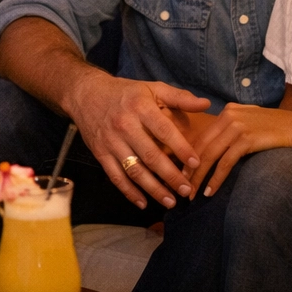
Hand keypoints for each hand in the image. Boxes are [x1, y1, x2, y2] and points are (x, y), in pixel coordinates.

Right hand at [67, 73, 210, 208]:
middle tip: (187, 190)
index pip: (164, 130)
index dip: (181, 148)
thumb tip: (206, 104)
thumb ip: (179, 97)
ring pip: (134, 170)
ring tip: (170, 202)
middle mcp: (125, 125)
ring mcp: (111, 141)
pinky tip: (143, 203)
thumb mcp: (152, 88)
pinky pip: (115, 176)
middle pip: (150, 155)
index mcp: (140, 107)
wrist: (86, 93)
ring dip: (153, 189)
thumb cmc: (126, 92)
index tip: (196, 163)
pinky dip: (129, 192)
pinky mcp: (100, 153)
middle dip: (170, 176)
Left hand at [189, 102, 291, 198]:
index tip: (182, 174)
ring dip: (198, 177)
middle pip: (201, 146)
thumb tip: (213, 146)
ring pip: (210, 155)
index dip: (188, 157)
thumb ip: (232, 129)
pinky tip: (210, 191)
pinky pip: (225, 163)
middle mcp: (229, 115)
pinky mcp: (247, 139)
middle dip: (189, 169)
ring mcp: (238, 126)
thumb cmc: (279, 129)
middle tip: (181, 187)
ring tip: (192, 193)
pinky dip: (216, 179)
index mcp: (227, 111)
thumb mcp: (251, 122)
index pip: (202, 136)